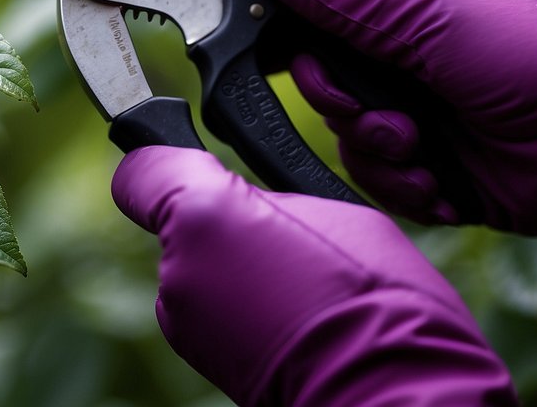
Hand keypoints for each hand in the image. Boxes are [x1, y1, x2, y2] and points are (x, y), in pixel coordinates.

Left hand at [112, 146, 515, 405]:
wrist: (394, 395)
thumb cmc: (377, 300)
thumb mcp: (335, 207)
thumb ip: (268, 188)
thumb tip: (248, 194)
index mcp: (201, 216)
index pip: (143, 169)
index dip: (165, 154)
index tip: (190, 154)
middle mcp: (174, 272)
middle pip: (182, 220)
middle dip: (225, 219)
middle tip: (290, 239)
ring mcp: (184, 323)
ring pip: (200, 267)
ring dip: (236, 267)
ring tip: (301, 286)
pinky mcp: (202, 359)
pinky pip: (212, 309)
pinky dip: (242, 307)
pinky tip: (292, 318)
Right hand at [250, 0, 536, 240]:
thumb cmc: (528, 54)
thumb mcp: (429, 6)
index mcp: (393, 8)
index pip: (307, 19)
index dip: (291, 47)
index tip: (300, 61)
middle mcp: (397, 61)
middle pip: (317, 87)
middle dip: (341, 106)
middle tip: (383, 112)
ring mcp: (416, 117)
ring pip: (345, 141)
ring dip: (379, 153)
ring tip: (425, 152)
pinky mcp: (433, 173)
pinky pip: (380, 184)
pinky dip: (406, 189)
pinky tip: (443, 186)